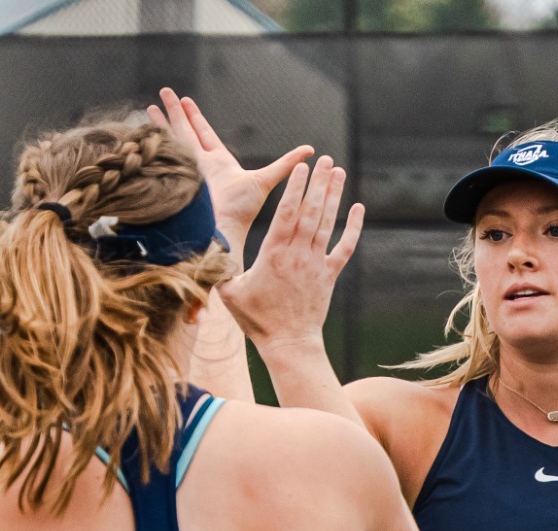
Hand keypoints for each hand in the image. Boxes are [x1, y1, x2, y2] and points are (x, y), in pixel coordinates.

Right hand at [151, 89, 311, 250]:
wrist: (222, 226)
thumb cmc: (244, 209)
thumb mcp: (266, 179)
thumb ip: (286, 164)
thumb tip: (312, 150)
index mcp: (217, 162)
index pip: (203, 133)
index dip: (194, 117)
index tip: (186, 100)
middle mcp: (199, 162)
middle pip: (184, 130)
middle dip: (175, 111)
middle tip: (165, 92)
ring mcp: (186, 166)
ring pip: (173, 135)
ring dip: (162, 119)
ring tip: (150, 103)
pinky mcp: (177, 170)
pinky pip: (166, 148)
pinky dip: (155, 136)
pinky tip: (145, 123)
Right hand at [219, 156, 362, 353]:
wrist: (289, 343)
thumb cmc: (257, 319)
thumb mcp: (230, 292)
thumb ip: (219, 267)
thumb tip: (199, 247)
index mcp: (274, 254)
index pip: (287, 214)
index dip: (295, 189)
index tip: (301, 167)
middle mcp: (298, 255)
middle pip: (310, 213)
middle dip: (317, 184)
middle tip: (325, 160)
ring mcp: (316, 264)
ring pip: (327, 224)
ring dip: (334, 196)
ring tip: (337, 171)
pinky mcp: (329, 275)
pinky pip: (345, 247)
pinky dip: (353, 228)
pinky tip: (358, 208)